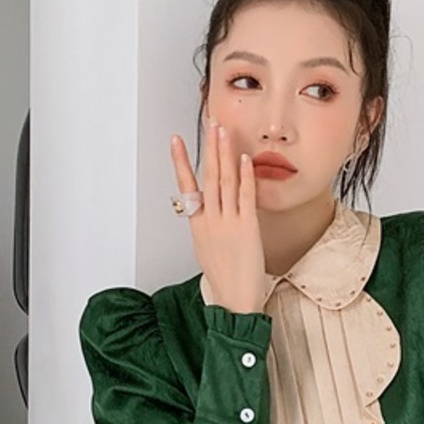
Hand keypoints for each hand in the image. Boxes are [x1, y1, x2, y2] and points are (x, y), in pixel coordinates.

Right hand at [170, 120, 267, 314]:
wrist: (235, 300)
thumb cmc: (224, 278)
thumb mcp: (206, 249)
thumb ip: (207, 226)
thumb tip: (205, 212)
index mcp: (198, 225)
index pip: (187, 185)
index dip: (181, 161)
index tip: (176, 141)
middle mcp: (210, 220)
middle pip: (207, 176)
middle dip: (208, 147)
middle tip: (209, 123)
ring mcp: (228, 222)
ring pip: (224, 180)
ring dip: (224, 153)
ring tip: (223, 131)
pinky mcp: (247, 227)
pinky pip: (245, 196)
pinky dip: (244, 176)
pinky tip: (244, 159)